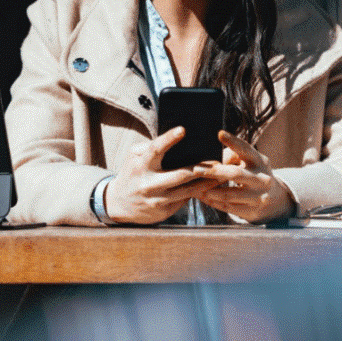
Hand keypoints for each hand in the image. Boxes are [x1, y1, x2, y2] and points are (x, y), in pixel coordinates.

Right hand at [105, 127, 220, 224]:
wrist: (119, 203)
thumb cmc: (132, 172)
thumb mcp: (134, 157)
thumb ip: (150, 147)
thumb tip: (175, 138)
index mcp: (140, 165)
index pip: (155, 150)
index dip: (168, 139)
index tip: (182, 130)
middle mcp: (148, 184)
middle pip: (178, 175)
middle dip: (199, 168)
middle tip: (217, 161)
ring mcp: (156, 199)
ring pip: (186, 190)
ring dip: (206, 183)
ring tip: (222, 174)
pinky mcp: (164, 211)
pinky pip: (185, 200)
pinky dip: (199, 193)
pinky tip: (212, 186)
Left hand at [192, 130, 295, 222]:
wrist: (274, 199)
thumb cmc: (253, 173)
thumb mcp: (250, 162)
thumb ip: (234, 157)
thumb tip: (214, 160)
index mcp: (260, 161)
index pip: (246, 149)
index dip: (233, 142)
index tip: (220, 134)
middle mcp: (262, 178)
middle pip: (235, 174)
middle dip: (213, 172)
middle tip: (195, 170)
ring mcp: (258, 196)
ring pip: (230, 194)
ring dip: (211, 191)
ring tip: (196, 188)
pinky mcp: (252, 211)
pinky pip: (229, 207)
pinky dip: (214, 202)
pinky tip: (204, 198)